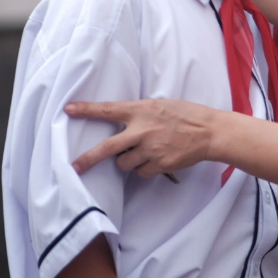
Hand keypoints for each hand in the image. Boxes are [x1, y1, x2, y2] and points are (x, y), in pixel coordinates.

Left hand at [65, 99, 215, 178]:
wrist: (209, 131)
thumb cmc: (186, 114)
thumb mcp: (160, 105)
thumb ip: (139, 114)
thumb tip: (122, 124)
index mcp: (141, 110)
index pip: (108, 109)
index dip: (86, 110)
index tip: (68, 109)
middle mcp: (142, 130)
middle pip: (107, 148)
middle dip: (88, 159)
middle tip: (74, 166)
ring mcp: (151, 149)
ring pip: (124, 164)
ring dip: (128, 161)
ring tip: (144, 151)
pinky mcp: (159, 165)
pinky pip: (141, 172)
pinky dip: (144, 168)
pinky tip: (157, 159)